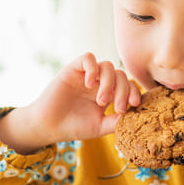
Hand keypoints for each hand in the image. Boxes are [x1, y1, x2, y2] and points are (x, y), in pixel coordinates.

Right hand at [0, 53, 141, 153]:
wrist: (48, 126)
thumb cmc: (73, 127)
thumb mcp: (100, 126)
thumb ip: (116, 121)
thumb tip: (135, 115)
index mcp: (108, 94)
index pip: (128, 85)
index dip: (134, 92)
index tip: (133, 105)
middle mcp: (99, 82)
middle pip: (120, 75)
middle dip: (123, 91)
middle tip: (117, 108)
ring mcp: (86, 74)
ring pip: (107, 66)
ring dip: (109, 83)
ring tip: (101, 100)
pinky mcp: (73, 69)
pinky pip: (88, 57)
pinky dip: (93, 68)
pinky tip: (89, 84)